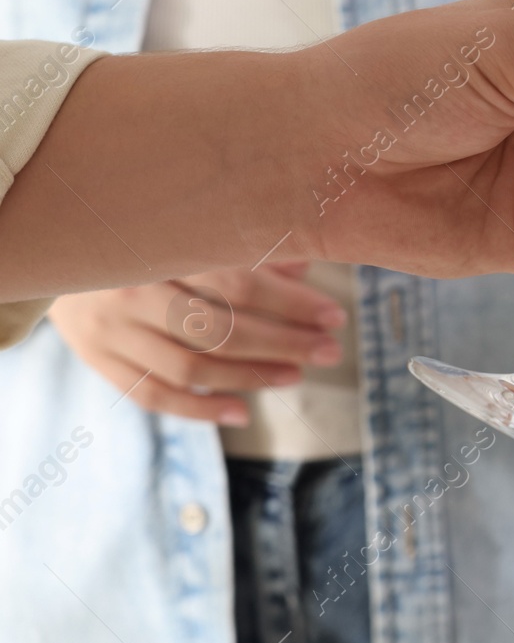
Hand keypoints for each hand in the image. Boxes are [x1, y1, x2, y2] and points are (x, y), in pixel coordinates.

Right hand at [48, 264, 343, 423]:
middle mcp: (136, 290)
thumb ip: (247, 246)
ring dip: (252, 376)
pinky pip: (154, 395)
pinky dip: (200, 410)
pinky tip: (243, 411)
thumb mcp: (188, 231)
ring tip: (296, 375)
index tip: (335, 315)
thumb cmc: (140, 236)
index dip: (293, 302)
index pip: (241, 282)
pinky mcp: (100, 360)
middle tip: (330, 350)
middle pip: (222, 329)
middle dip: (285, 343)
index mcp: (163, 249)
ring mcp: (114, 330)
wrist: (50, 249)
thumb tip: (306, 263)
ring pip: (192, 367)